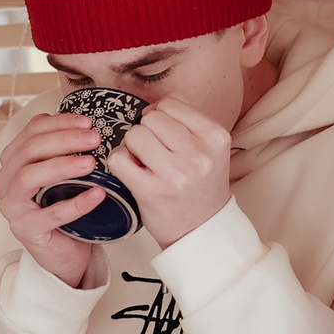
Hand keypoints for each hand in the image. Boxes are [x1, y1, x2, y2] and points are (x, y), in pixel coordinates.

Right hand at [0, 112, 109, 286]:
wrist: (63, 252)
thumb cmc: (62, 207)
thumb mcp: (60, 173)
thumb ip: (62, 150)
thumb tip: (87, 124)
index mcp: (11, 163)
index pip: (30, 132)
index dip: (59, 123)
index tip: (88, 122)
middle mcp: (5, 183)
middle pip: (29, 151)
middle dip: (64, 140)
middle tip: (94, 139)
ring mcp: (12, 208)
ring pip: (29, 177)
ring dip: (63, 166)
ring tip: (93, 163)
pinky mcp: (27, 231)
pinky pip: (52, 214)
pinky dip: (77, 203)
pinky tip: (98, 194)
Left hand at [105, 97, 232, 248]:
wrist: (202, 229)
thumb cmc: (200, 186)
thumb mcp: (208, 148)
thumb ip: (186, 119)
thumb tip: (152, 105)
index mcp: (215, 136)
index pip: (171, 104)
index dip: (161, 116)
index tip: (165, 135)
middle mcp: (198, 154)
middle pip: (150, 119)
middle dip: (146, 132)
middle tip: (155, 153)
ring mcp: (175, 174)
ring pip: (134, 135)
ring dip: (133, 147)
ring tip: (146, 163)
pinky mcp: (150, 191)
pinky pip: (119, 158)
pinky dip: (120, 162)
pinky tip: (133, 172)